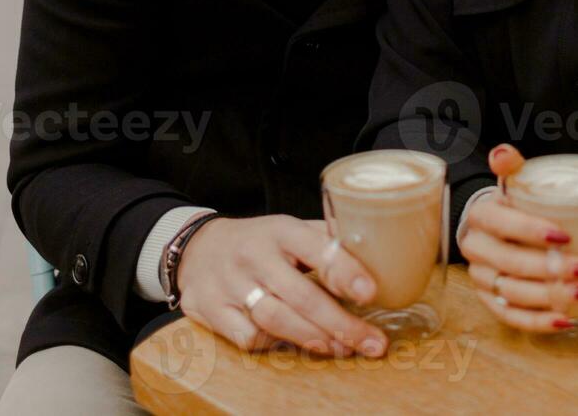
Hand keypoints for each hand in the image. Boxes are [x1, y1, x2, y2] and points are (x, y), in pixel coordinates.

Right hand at [175, 214, 386, 356]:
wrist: (198, 247)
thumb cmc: (260, 242)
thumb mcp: (291, 229)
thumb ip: (328, 241)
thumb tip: (380, 255)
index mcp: (281, 230)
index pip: (317, 249)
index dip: (345, 271)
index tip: (371, 293)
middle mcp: (254, 254)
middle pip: (301, 295)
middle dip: (340, 323)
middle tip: (370, 342)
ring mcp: (230, 283)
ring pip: (275, 319)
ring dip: (313, 339)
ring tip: (342, 349)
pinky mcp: (210, 309)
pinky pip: (248, 337)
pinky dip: (276, 345)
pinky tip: (295, 345)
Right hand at [460, 144, 577, 332]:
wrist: (491, 231)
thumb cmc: (511, 206)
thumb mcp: (512, 183)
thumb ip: (512, 167)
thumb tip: (503, 153)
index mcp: (481, 216)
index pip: (502, 223)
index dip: (531, 230)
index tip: (565, 236)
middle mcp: (475, 249)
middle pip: (510, 263)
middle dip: (550, 268)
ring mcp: (481, 278)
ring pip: (513, 293)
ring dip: (551, 297)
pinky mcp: (489, 302)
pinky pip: (512, 318)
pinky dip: (539, 322)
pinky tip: (565, 320)